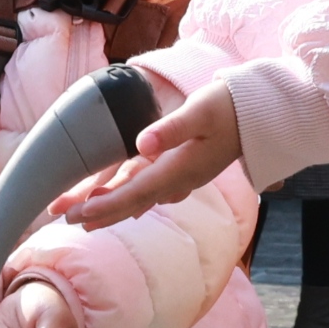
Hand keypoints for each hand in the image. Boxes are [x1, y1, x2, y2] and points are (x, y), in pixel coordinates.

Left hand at [55, 79, 244, 228]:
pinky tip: (124, 201)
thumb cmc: (229, 108)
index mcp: (179, 169)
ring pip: (141, 199)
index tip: (77, 215)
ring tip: (84, 216)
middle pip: (133, 203)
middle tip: (65, 219)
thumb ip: (171, 129)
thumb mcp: (200, 112)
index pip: (133, 193)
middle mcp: (180, 180)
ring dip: (112, 208)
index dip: (104, 206)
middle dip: (99, 213)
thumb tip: (141, 144)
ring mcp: (184, 179)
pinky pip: (153, 191)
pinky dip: (131, 197)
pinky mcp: (187, 171)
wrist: (263, 116)